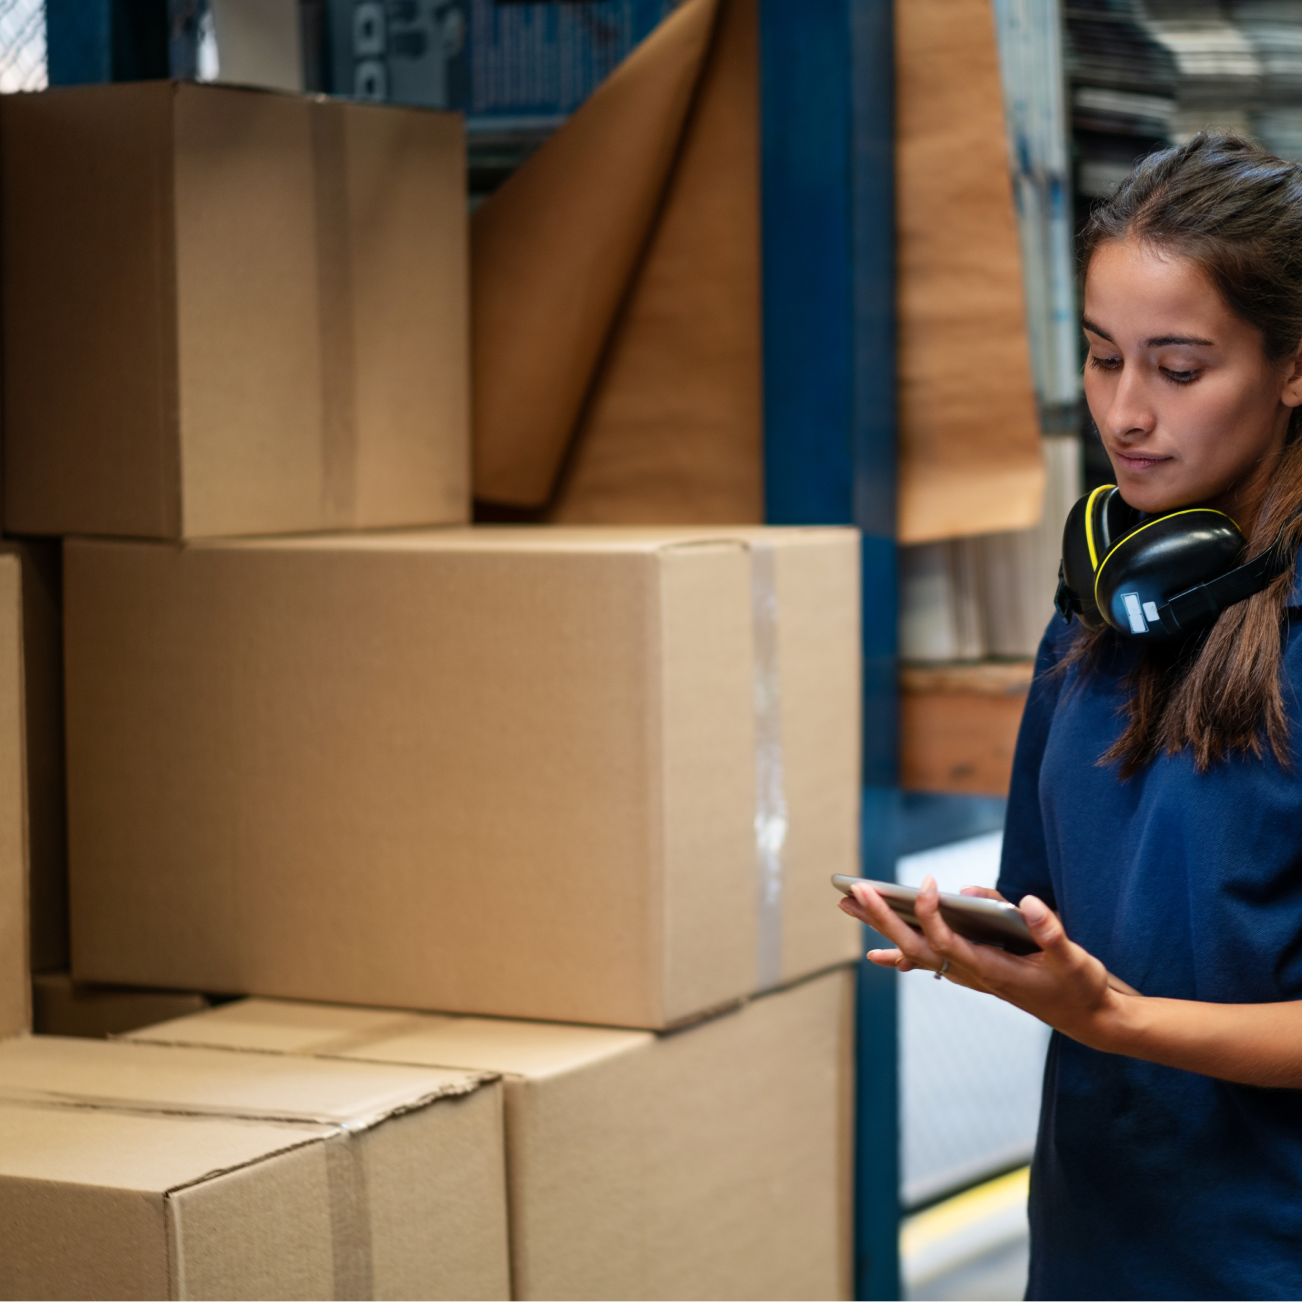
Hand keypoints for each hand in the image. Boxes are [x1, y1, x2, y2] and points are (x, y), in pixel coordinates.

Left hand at [837, 876, 1134, 1044]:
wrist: (1091, 1020)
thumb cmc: (1083, 987)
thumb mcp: (1076, 959)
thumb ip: (1050, 931)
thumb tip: (1026, 901)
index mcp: (993, 970)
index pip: (947, 941)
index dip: (932, 914)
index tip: (928, 883)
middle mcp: (974, 975)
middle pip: (917, 946)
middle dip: (883, 917)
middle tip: (852, 892)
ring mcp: (972, 976)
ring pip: (917, 951)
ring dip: (883, 928)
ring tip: (851, 906)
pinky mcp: (976, 973)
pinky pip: (930, 962)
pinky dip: (902, 955)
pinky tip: (881, 952)